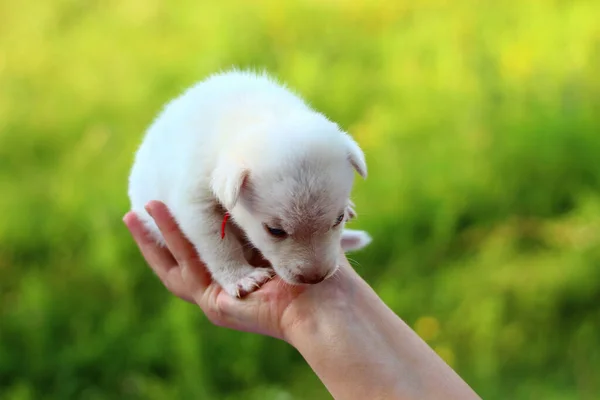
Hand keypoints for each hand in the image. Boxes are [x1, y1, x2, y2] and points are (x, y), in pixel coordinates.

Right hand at [122, 200, 354, 341]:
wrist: (326, 301)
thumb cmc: (310, 267)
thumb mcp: (275, 234)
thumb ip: (258, 217)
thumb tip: (245, 180)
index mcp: (232, 272)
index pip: (195, 252)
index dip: (175, 232)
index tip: (161, 207)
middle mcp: (220, 287)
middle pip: (175, 263)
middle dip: (153, 238)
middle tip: (132, 213)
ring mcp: (215, 298)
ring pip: (175, 265)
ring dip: (155, 237)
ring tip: (136, 211)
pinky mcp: (216, 304)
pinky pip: (190, 267)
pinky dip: (173, 240)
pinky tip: (158, 216)